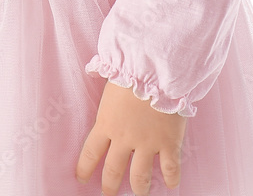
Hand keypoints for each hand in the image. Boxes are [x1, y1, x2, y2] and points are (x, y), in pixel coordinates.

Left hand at [76, 79, 186, 194]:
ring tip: (139, 194)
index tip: (81, 178)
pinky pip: (169, 168)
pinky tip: (170, 185)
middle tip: (108, 194)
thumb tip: (92, 70)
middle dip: (109, 186)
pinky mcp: (168, 143)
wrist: (156, 70)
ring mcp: (147, 143)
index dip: (84, 168)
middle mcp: (124, 138)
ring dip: (139, 188)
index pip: (90, 152)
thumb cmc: (131, 68)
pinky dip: (171, 179)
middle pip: (113, 170)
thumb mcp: (110, 78)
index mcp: (106, 123)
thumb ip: (103, 82)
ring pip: (139, 176)